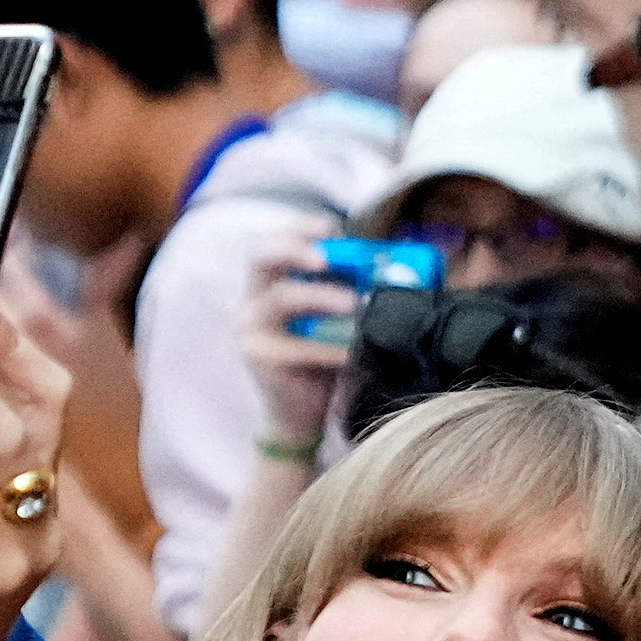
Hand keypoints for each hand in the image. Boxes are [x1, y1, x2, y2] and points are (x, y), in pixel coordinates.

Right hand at [243, 217, 350, 448]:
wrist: (300, 414)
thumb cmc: (320, 359)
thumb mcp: (332, 319)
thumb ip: (347, 289)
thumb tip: (390, 264)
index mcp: (265, 283)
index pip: (270, 239)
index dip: (298, 227)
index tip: (333, 227)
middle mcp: (250, 300)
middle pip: (259, 255)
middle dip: (294, 247)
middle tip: (327, 257)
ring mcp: (251, 329)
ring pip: (281, 297)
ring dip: (322, 296)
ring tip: (355, 304)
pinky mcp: (261, 358)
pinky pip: (298, 346)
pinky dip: (330, 346)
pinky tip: (353, 351)